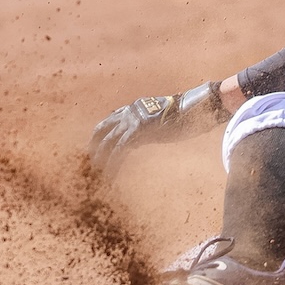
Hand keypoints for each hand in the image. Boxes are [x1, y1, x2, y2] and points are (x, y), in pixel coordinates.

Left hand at [85, 80, 228, 177]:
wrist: (194, 108)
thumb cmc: (183, 117)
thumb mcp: (159, 123)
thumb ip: (145, 130)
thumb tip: (135, 143)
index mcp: (134, 108)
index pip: (110, 120)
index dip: (101, 135)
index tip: (96, 149)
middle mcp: (129, 111)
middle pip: (102, 129)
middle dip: (94, 147)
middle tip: (90, 163)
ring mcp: (133, 119)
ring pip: (108, 141)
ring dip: (101, 158)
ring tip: (96, 174)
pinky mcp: (138, 129)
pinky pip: (120, 149)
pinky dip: (113, 163)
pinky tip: (111, 175)